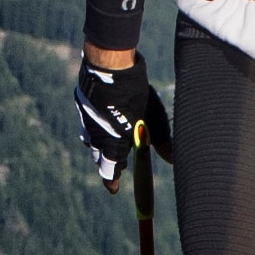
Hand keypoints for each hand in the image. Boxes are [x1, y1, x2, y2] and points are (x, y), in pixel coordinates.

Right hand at [76, 53, 170, 183]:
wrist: (109, 65)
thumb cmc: (134, 95)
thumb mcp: (153, 119)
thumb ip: (162, 142)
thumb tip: (173, 160)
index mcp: (112, 143)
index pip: (110, 171)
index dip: (112, 181)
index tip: (115, 189)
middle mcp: (96, 135)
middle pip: (99, 157)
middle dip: (109, 162)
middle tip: (119, 163)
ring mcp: (86, 119)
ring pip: (91, 139)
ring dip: (100, 144)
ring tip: (111, 141)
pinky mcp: (81, 103)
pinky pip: (87, 121)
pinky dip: (96, 124)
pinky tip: (105, 115)